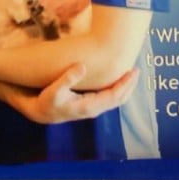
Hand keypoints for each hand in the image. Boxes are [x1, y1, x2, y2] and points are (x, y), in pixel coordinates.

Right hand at [16, 63, 137, 123]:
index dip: (125, 84)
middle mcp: (95, 109)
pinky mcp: (91, 105)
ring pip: (116, 99)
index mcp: (89, 106)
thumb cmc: (47, 101)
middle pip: (120, 99)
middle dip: (129, 85)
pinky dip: (118, 89)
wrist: (42, 113)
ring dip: (125, 87)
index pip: (114, 96)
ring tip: (131, 73)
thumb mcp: (54, 90)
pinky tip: (118, 79)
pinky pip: (110, 97)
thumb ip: (67, 78)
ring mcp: (94, 108)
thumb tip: (82, 66)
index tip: (132, 71)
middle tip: (136, 70)